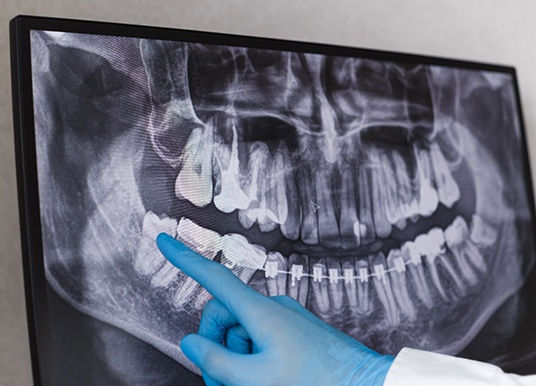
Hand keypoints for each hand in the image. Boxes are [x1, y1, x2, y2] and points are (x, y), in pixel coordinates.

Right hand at [156, 233, 392, 385]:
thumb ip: (216, 361)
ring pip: (240, 331)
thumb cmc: (316, 381)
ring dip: (234, 358)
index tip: (163, 240)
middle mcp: (271, 307)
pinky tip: (263, 379)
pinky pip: (259, 336)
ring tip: (249, 385)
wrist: (363, 382)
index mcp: (261, 311)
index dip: (185, 259)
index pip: (214, 278)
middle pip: (222, 316)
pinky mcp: (292, 329)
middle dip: (215, 348)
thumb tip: (189, 341)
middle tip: (223, 384)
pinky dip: (251, 357)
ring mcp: (283, 317)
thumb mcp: (257, 379)